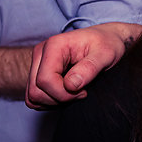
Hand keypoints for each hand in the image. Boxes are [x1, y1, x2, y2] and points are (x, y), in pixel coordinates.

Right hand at [25, 22, 141, 108]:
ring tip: (76, 92)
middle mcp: (41, 53)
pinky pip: (36, 97)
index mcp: (54, 45)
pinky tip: (69, 93)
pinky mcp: (39, 73)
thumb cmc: (108, 44)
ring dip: (54, 102)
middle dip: (59, 99)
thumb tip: (70, 85)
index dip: (63, 94)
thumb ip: (89, 68)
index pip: (45, 80)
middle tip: (81, 93)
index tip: (84, 91)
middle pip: (35, 91)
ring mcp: (37, 63)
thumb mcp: (106, 54)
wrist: (107, 39)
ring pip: (33, 97)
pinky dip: (51, 101)